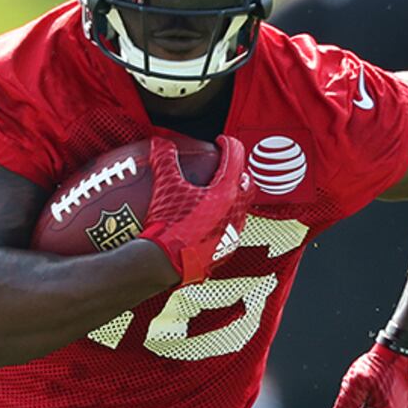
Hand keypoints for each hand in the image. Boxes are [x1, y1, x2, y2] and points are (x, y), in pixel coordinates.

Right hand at [140, 135, 251, 284]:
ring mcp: (231, 233)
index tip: (220, 142)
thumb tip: (160, 142)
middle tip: (225, 166)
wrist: (164, 264)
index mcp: (226, 192)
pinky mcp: (224, 251)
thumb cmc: (167, 225)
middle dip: (239, 171)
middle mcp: (235, 212)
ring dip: (233, 196)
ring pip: (241, 208)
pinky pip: (231, 229)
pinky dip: (224, 219)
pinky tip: (208, 220)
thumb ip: (164, 160)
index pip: (236, 158)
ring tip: (217, 192)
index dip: (228, 144)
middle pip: (247, 183)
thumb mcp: (164, 187)